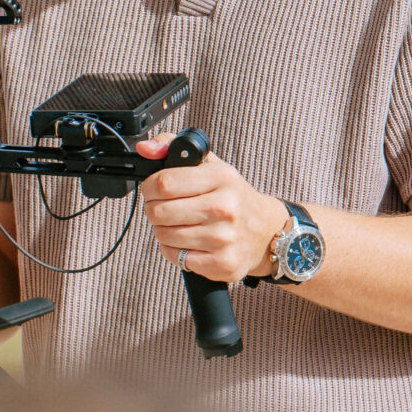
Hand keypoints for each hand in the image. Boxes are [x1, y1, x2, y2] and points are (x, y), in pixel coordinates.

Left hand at [136, 140, 289, 285]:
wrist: (266, 232)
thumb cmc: (230, 196)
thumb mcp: (210, 165)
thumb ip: (172, 147)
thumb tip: (145, 149)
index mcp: (221, 178)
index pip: (164, 183)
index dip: (150, 187)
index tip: (154, 189)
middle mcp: (225, 208)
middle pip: (159, 212)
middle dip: (155, 210)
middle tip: (167, 208)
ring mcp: (224, 238)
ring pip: (164, 235)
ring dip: (164, 231)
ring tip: (181, 225)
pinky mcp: (222, 264)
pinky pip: (176, 257)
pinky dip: (175, 251)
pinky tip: (190, 243)